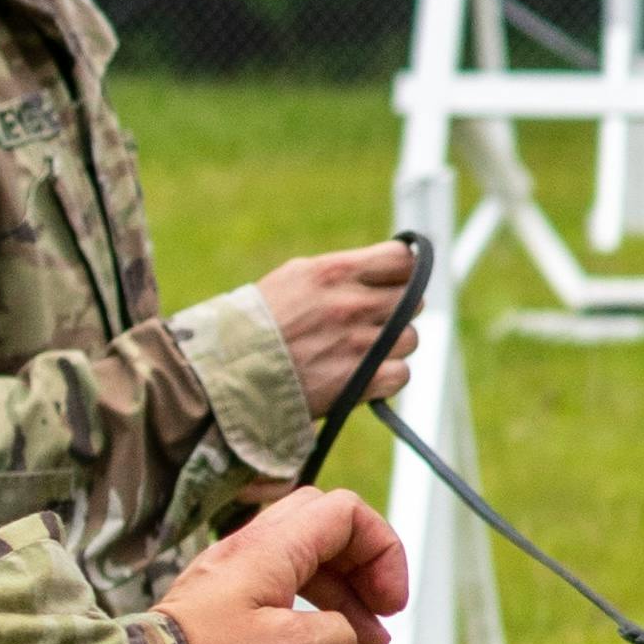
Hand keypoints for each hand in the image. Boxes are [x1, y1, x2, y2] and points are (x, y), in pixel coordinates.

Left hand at [157, 485, 406, 643]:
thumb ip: (337, 632)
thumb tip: (345, 638)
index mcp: (269, 549)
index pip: (344, 513)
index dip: (381, 550)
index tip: (392, 603)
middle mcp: (248, 552)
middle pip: (324, 529)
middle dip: (364, 566)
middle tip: (383, 614)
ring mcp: (231, 579)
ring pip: (303, 563)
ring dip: (343, 596)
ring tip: (369, 643)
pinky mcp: (220, 610)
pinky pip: (278, 593)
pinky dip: (311, 613)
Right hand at [259, 244, 421, 416]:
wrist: (231, 373)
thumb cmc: (259, 323)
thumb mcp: (295, 277)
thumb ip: (343, 272)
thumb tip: (383, 267)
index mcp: (334, 272)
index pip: (403, 261)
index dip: (404, 272)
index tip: (394, 283)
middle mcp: (351, 305)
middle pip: (411, 301)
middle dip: (396, 310)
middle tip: (370, 322)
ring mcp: (359, 345)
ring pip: (410, 339)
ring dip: (393, 346)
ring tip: (362, 351)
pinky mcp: (361, 382)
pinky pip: (400, 374)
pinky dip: (387, 377)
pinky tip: (365, 374)